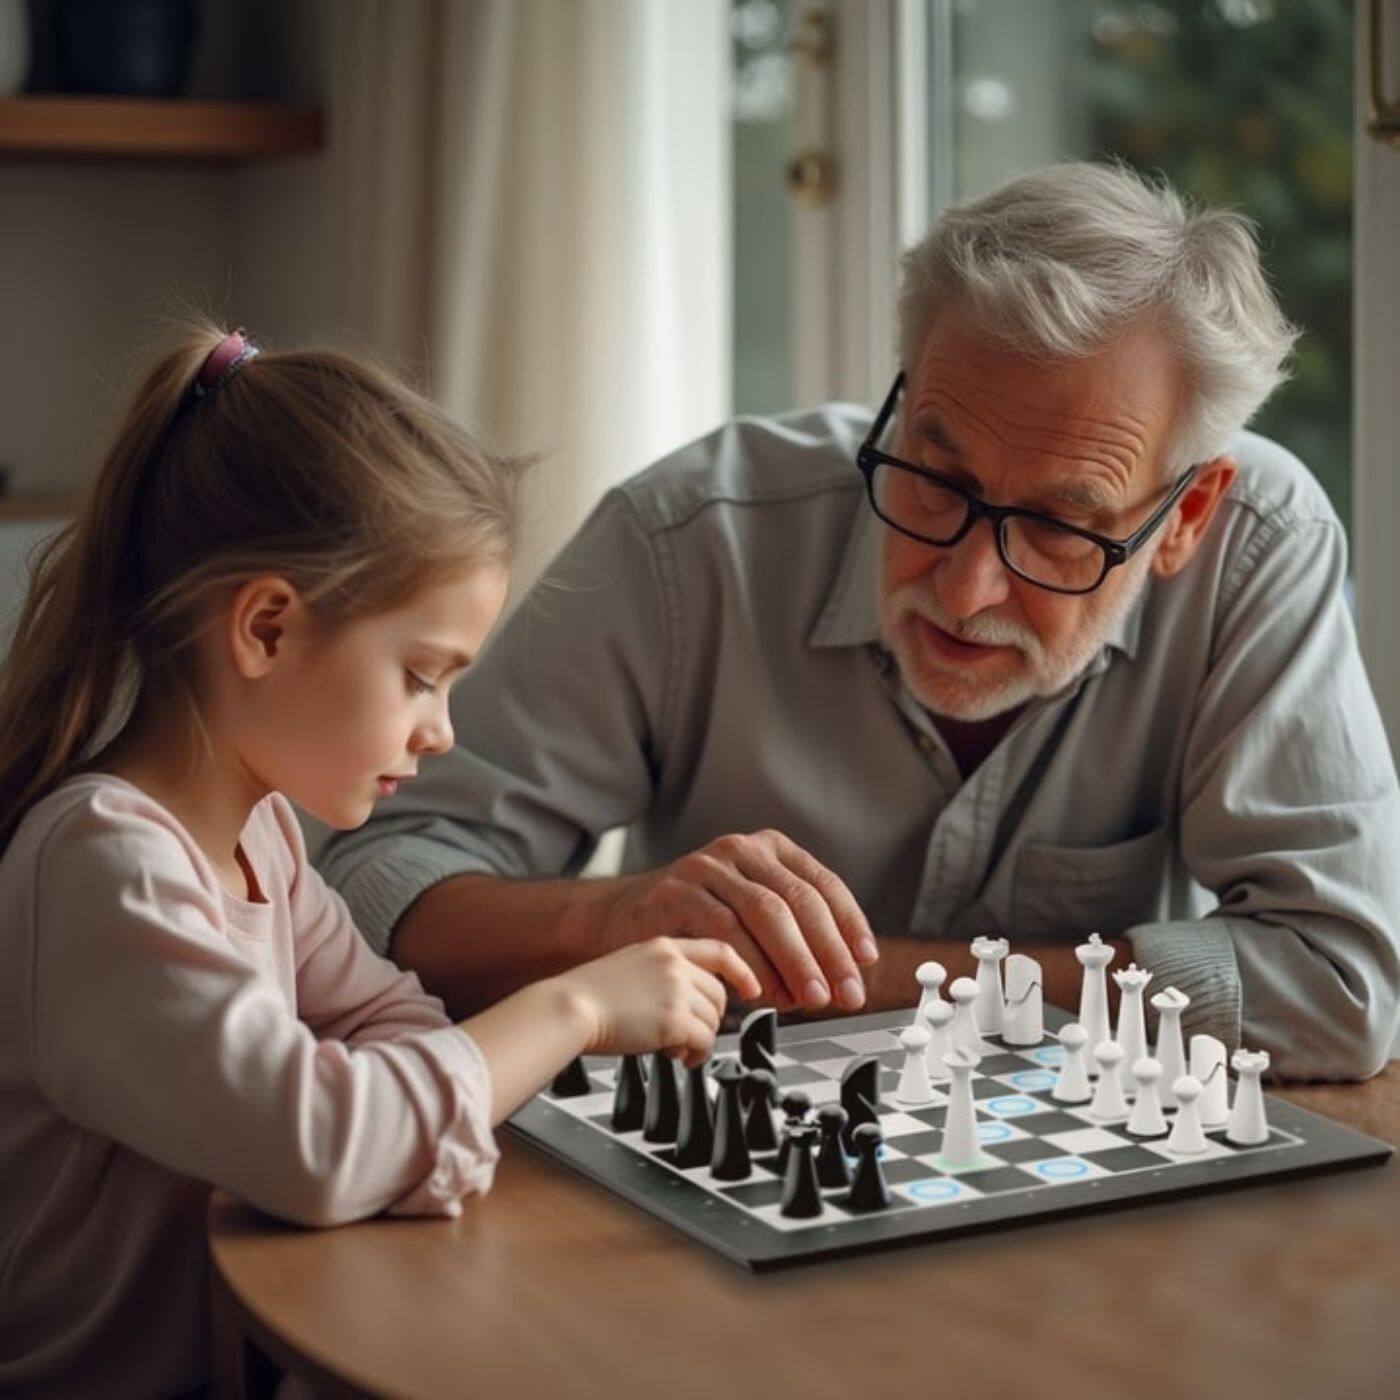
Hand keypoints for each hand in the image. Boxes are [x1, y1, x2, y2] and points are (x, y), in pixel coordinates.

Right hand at [556, 937, 760, 1067]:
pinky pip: (704, 1042)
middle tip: (688, 1035)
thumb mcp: (631, 965)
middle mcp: (675, 965)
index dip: (742, 972)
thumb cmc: (589, 994)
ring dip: (698, 1040)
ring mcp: (677, 991)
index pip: (720, 950)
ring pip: (713, 1021)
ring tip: (673, 1046)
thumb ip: (664, 973)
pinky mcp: (675, 1020)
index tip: (752, 988)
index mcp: (665, 946)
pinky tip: (675, 1056)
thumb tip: (692, 1000)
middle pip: (719, 995)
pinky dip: (694, 1055)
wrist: (569, 1008)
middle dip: (709, 1019)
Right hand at [599, 830, 878, 1012]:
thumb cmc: (697, 922)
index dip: (849, 927)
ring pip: (766, 913)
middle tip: (841, 993)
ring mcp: (706, 867)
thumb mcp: (751, 914)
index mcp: (768, 849)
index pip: (823, 884)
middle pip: (798, 900)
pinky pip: (724, 931)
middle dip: (827, 953)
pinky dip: (750, 965)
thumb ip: (794, 936)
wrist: (623, 919)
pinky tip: (762, 993)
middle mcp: (739, 850)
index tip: (864, 963)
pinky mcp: (675, 892)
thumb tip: (844, 976)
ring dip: (794, 963)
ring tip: (806, 999)